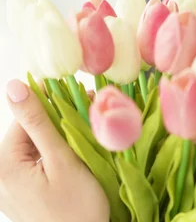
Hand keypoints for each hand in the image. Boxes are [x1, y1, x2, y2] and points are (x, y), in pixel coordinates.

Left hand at [0, 79, 109, 221]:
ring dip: (60, 137)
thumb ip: (37, 120)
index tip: (81, 95)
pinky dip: (56, 154)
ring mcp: (11, 187)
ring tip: (86, 135)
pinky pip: (37, 162)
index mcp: (5, 165)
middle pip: (30, 131)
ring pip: (36, 145)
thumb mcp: (60, 159)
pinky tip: (75, 155)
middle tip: (89, 114)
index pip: (25, 118)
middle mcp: (1, 175)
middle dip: (59, 120)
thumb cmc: (76, 209)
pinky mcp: (23, 193)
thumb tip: (14, 85)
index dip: (53, 104)